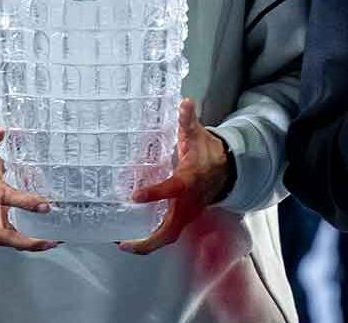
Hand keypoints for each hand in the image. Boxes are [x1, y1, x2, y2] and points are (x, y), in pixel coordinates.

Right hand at [0, 117, 58, 251]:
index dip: (23, 202)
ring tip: (53, 240)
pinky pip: (11, 230)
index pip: (2, 196)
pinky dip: (27, 236)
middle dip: (24, 240)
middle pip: (0, 231)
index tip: (44, 204)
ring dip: (28, 243)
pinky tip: (47, 234)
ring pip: (5, 236)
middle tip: (50, 239)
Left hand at [119, 99, 230, 253]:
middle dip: (147, 240)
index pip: (173, 189)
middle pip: (170, 230)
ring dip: (146, 244)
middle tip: (123, 241)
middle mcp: (188, 203)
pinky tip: (131, 237)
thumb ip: (188, 122)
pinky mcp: (183, 219)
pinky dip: (150, 240)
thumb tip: (185, 103)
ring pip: (167, 237)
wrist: (226, 170)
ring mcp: (187, 215)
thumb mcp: (198, 136)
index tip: (135, 196)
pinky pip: (166, 234)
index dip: (154, 193)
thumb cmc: (207, 154)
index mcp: (190, 181)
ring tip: (121, 242)